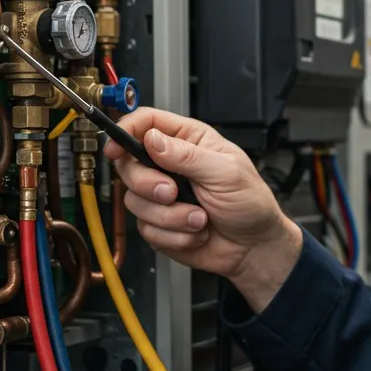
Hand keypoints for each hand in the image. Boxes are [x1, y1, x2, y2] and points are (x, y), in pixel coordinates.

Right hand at [104, 108, 301, 309]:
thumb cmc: (250, 203)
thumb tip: (152, 138)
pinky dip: (174, 236)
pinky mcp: (159, 224)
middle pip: (129, 164)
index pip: (146, 123)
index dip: (125, 131)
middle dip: (147, 183)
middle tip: (172, 193)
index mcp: (188, 141)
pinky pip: (147, 229)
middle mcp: (170, 165)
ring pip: (135, 201)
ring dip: (170, 216)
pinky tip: (196, 233)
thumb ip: (187, 155)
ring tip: (200, 218)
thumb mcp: (226, 172)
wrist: (254, 246)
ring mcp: (161, 196)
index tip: (116, 149)